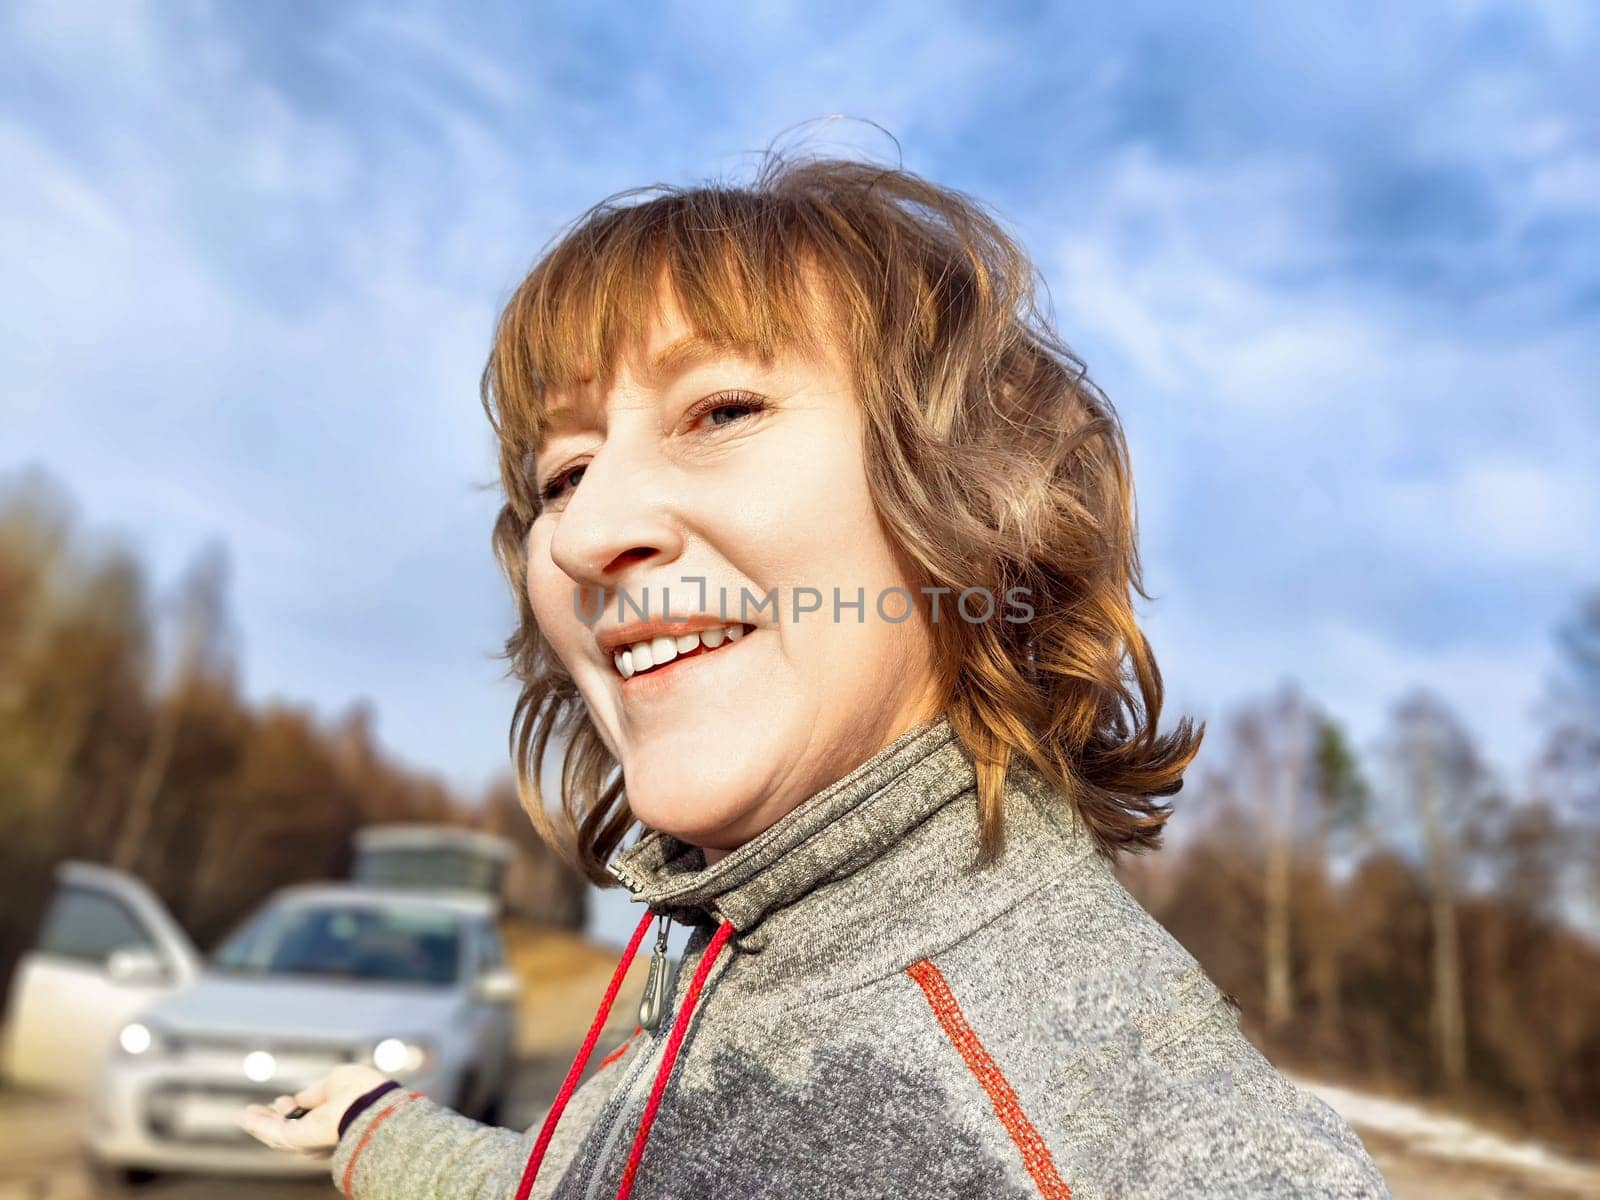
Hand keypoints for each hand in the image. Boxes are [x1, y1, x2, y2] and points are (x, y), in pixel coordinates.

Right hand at [235, 1063, 391, 1157]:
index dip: (292, 1107)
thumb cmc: (359, 1089)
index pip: (306, 1116)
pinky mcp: (298, 1140)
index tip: (284, 1098)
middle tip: (254, 1109)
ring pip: (276, 1133)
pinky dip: (255, 1124)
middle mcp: (320, 1130)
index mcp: (332, 1115)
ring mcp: (309, 1137)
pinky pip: (272, 1132)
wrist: (367, 1103)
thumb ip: (314, 1094)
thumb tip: (299, 1099)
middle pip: (288, 1128)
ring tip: (242, 1114)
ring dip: (258, 1123)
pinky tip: (240, 1116)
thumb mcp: (333, 1083)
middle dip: (271, 1118)